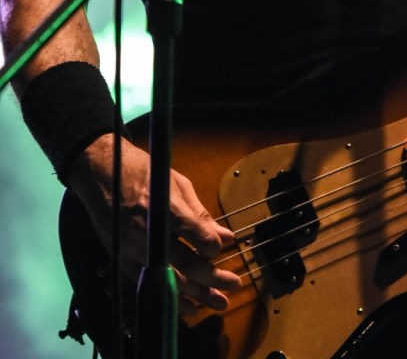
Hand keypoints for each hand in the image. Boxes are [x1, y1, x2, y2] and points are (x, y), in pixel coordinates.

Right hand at [67, 133, 242, 314]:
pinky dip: (169, 297)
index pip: (196, 234)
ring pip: (169, 280)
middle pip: (186, 263)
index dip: (213, 246)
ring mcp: (134, 249)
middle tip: (234, 284)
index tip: (222, 248)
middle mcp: (150, 233)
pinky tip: (188, 305)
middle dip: (213, 277)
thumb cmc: (143, 172)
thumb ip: (200, 213)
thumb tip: (225, 236)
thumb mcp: (177, 183)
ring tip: (218, 301)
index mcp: (165, 208)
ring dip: (197, 294)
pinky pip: (149, 285)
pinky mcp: (123, 259)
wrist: (101, 175)